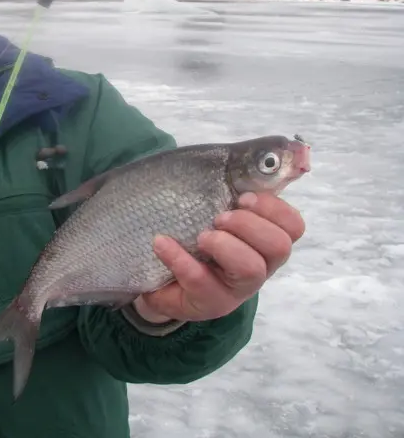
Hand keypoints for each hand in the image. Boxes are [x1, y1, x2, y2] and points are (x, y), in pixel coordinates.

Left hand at [134, 192, 305, 322]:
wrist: (159, 275)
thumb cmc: (192, 233)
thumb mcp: (212, 205)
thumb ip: (234, 181)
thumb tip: (266, 149)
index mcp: (265, 240)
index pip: (293, 226)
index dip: (273, 208)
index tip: (242, 197)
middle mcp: (259, 266)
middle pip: (279, 247)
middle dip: (248, 225)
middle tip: (219, 217)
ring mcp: (236, 289)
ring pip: (251, 270)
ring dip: (224, 245)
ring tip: (200, 236)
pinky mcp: (209, 303)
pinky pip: (201, 282)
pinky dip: (179, 257)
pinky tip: (161, 243)